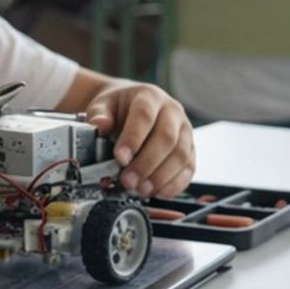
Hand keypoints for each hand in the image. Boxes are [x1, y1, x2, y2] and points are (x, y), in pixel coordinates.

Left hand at [82, 83, 194, 198]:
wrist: (132, 106)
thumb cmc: (119, 107)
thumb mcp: (103, 104)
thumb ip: (99, 114)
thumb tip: (99, 125)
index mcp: (150, 97)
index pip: (145, 116)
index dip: (133, 138)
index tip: (120, 158)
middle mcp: (172, 112)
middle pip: (166, 138)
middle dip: (146, 164)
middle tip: (128, 180)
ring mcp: (184, 130)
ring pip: (181, 155)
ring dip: (160, 177)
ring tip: (139, 189)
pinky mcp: (190, 149)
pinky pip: (189, 168)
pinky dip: (174, 184)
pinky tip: (158, 192)